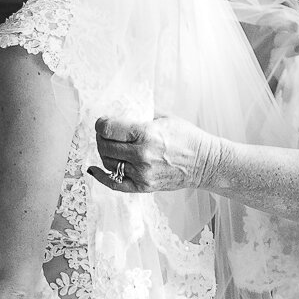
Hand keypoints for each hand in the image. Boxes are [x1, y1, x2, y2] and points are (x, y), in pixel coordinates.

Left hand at [89, 114, 223, 194]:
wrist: (204, 163)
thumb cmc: (187, 138)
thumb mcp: (164, 117)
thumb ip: (141, 113)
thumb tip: (120, 111)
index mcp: (146, 134)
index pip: (108, 128)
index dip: (100, 123)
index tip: (102, 122)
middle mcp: (141, 155)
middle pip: (105, 145)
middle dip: (101, 137)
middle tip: (105, 133)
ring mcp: (142, 173)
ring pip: (108, 163)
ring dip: (104, 153)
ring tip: (109, 146)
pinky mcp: (143, 187)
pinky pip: (114, 184)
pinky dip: (101, 176)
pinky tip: (93, 169)